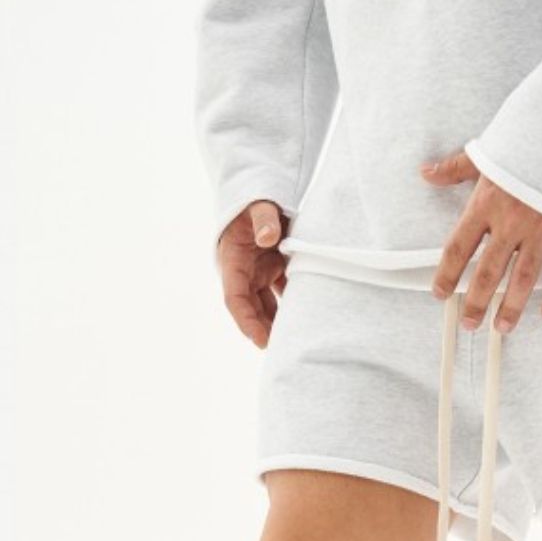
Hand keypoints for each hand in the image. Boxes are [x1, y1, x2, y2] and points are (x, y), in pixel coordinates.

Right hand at [217, 200, 288, 347]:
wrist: (260, 189)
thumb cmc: (254, 197)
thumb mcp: (257, 203)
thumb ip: (263, 218)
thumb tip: (267, 238)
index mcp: (232, 260)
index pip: (235, 299)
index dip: (247, 322)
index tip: (261, 341)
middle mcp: (244, 270)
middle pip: (252, 308)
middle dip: (264, 330)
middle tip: (284, 351)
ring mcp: (260, 271)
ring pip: (268, 305)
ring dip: (279, 322)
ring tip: (296, 342)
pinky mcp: (274, 268)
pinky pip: (284, 292)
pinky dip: (294, 306)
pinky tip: (309, 320)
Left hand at [421, 151, 541, 331]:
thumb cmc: (528, 142)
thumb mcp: (488, 151)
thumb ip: (456, 168)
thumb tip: (427, 172)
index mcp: (487, 203)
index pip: (459, 246)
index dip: (446, 273)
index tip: (439, 293)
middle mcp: (512, 222)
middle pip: (489, 272)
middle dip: (476, 301)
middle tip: (469, 323)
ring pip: (524, 279)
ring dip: (511, 307)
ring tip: (502, 327)